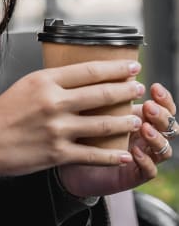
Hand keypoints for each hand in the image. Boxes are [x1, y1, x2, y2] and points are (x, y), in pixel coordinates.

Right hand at [0, 60, 142, 180]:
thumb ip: (51, 84)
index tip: (129, 66)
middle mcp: (52, 103)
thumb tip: (79, 82)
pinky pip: (93, 154)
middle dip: (125, 91)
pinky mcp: (58, 153)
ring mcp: (57, 129)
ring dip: (124, 122)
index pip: (87, 71)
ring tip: (136, 119)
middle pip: (100, 94)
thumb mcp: (23, 86)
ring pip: (102, 124)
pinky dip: (112, 156)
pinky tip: (123, 154)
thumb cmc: (0, 114)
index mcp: (43, 81)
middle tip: (137, 88)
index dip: (114, 68)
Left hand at [58, 82, 176, 196]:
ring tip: (145, 128)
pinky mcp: (133, 174)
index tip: (153, 86)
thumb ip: (94, 89)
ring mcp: (142, 155)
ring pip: (164, 148)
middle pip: (168, 125)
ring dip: (157, 137)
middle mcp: (143, 134)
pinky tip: (135, 153)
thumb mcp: (86, 105)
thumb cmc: (77, 129)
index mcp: (137, 115)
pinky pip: (149, 170)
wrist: (66, 161)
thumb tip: (90, 61)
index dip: (163, 97)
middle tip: (148, 106)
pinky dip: (145, 161)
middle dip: (162, 115)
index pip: (161, 105)